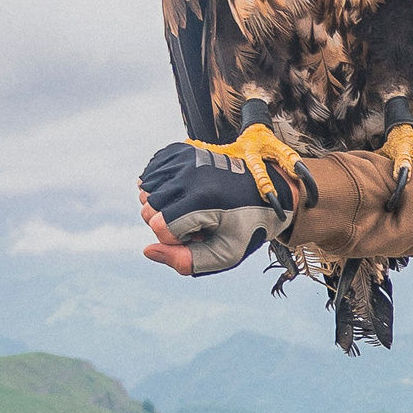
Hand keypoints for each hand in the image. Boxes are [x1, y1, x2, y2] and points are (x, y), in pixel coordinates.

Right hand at [136, 141, 295, 276]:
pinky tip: (183, 194)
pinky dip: (160, 189)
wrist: (267, 191)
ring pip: (146, 192)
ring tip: (193, 207)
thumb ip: (187, 262)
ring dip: (164, 206)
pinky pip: (149, 176)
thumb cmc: (247, 226)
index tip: (201, 235)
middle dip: (168, 224)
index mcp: (204, 198)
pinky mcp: (180, 151)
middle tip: (199, 223)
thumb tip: (148, 251)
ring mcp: (185, 158)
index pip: (159, 227)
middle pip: (148, 209)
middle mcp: (191, 173)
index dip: (176, 239)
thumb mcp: (227, 253)